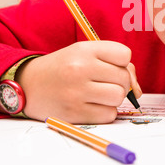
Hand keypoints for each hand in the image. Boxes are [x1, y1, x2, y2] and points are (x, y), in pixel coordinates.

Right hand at [16, 41, 141, 123]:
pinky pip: (108, 115)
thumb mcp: (84, 54)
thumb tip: (137, 90)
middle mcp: (80, 69)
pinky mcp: (74, 113)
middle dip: (120, 82)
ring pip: (119, 97)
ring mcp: (76, 92)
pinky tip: (91, 105)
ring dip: (113, 98)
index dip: (122, 63)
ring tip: (98, 94)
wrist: (28, 85)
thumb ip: (115, 64)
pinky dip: (105, 112)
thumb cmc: (64, 68)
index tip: (110, 66)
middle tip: (104, 82)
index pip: (125, 54)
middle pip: (124, 78)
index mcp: (84, 49)